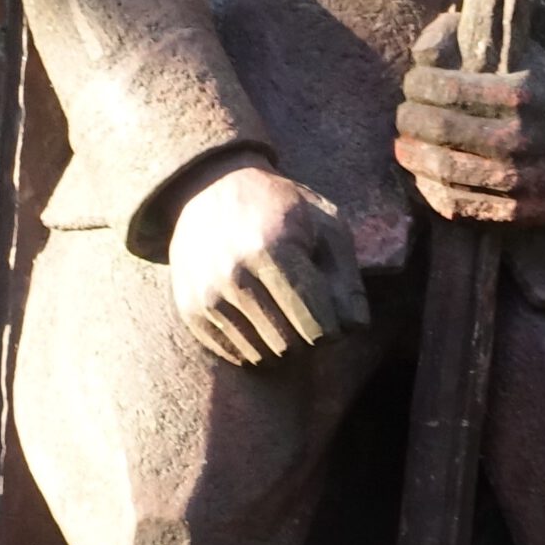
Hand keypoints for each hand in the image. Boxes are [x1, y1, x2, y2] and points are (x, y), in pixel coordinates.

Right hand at [166, 161, 369, 365]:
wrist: (210, 188)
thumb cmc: (283, 210)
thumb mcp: (327, 227)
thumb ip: (349, 280)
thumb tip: (354, 328)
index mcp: (272, 249)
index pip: (318, 328)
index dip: (333, 327)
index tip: (330, 310)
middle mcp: (233, 274)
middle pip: (291, 346)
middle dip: (307, 338)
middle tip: (306, 311)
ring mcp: (206, 293)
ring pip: (264, 357)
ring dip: (282, 344)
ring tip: (282, 311)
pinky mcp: (190, 309)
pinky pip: (238, 356)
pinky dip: (255, 345)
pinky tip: (257, 315)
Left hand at [395, 17, 544, 225]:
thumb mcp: (524, 54)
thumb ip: (474, 42)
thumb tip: (421, 52)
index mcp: (519, 93)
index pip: (445, 88)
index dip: (417, 86)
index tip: (412, 84)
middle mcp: (520, 138)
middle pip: (439, 129)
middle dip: (410, 119)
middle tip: (404, 115)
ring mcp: (521, 180)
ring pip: (445, 171)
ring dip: (414, 158)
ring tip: (404, 147)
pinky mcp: (522, 212)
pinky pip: (462, 208)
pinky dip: (433, 193)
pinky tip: (424, 178)